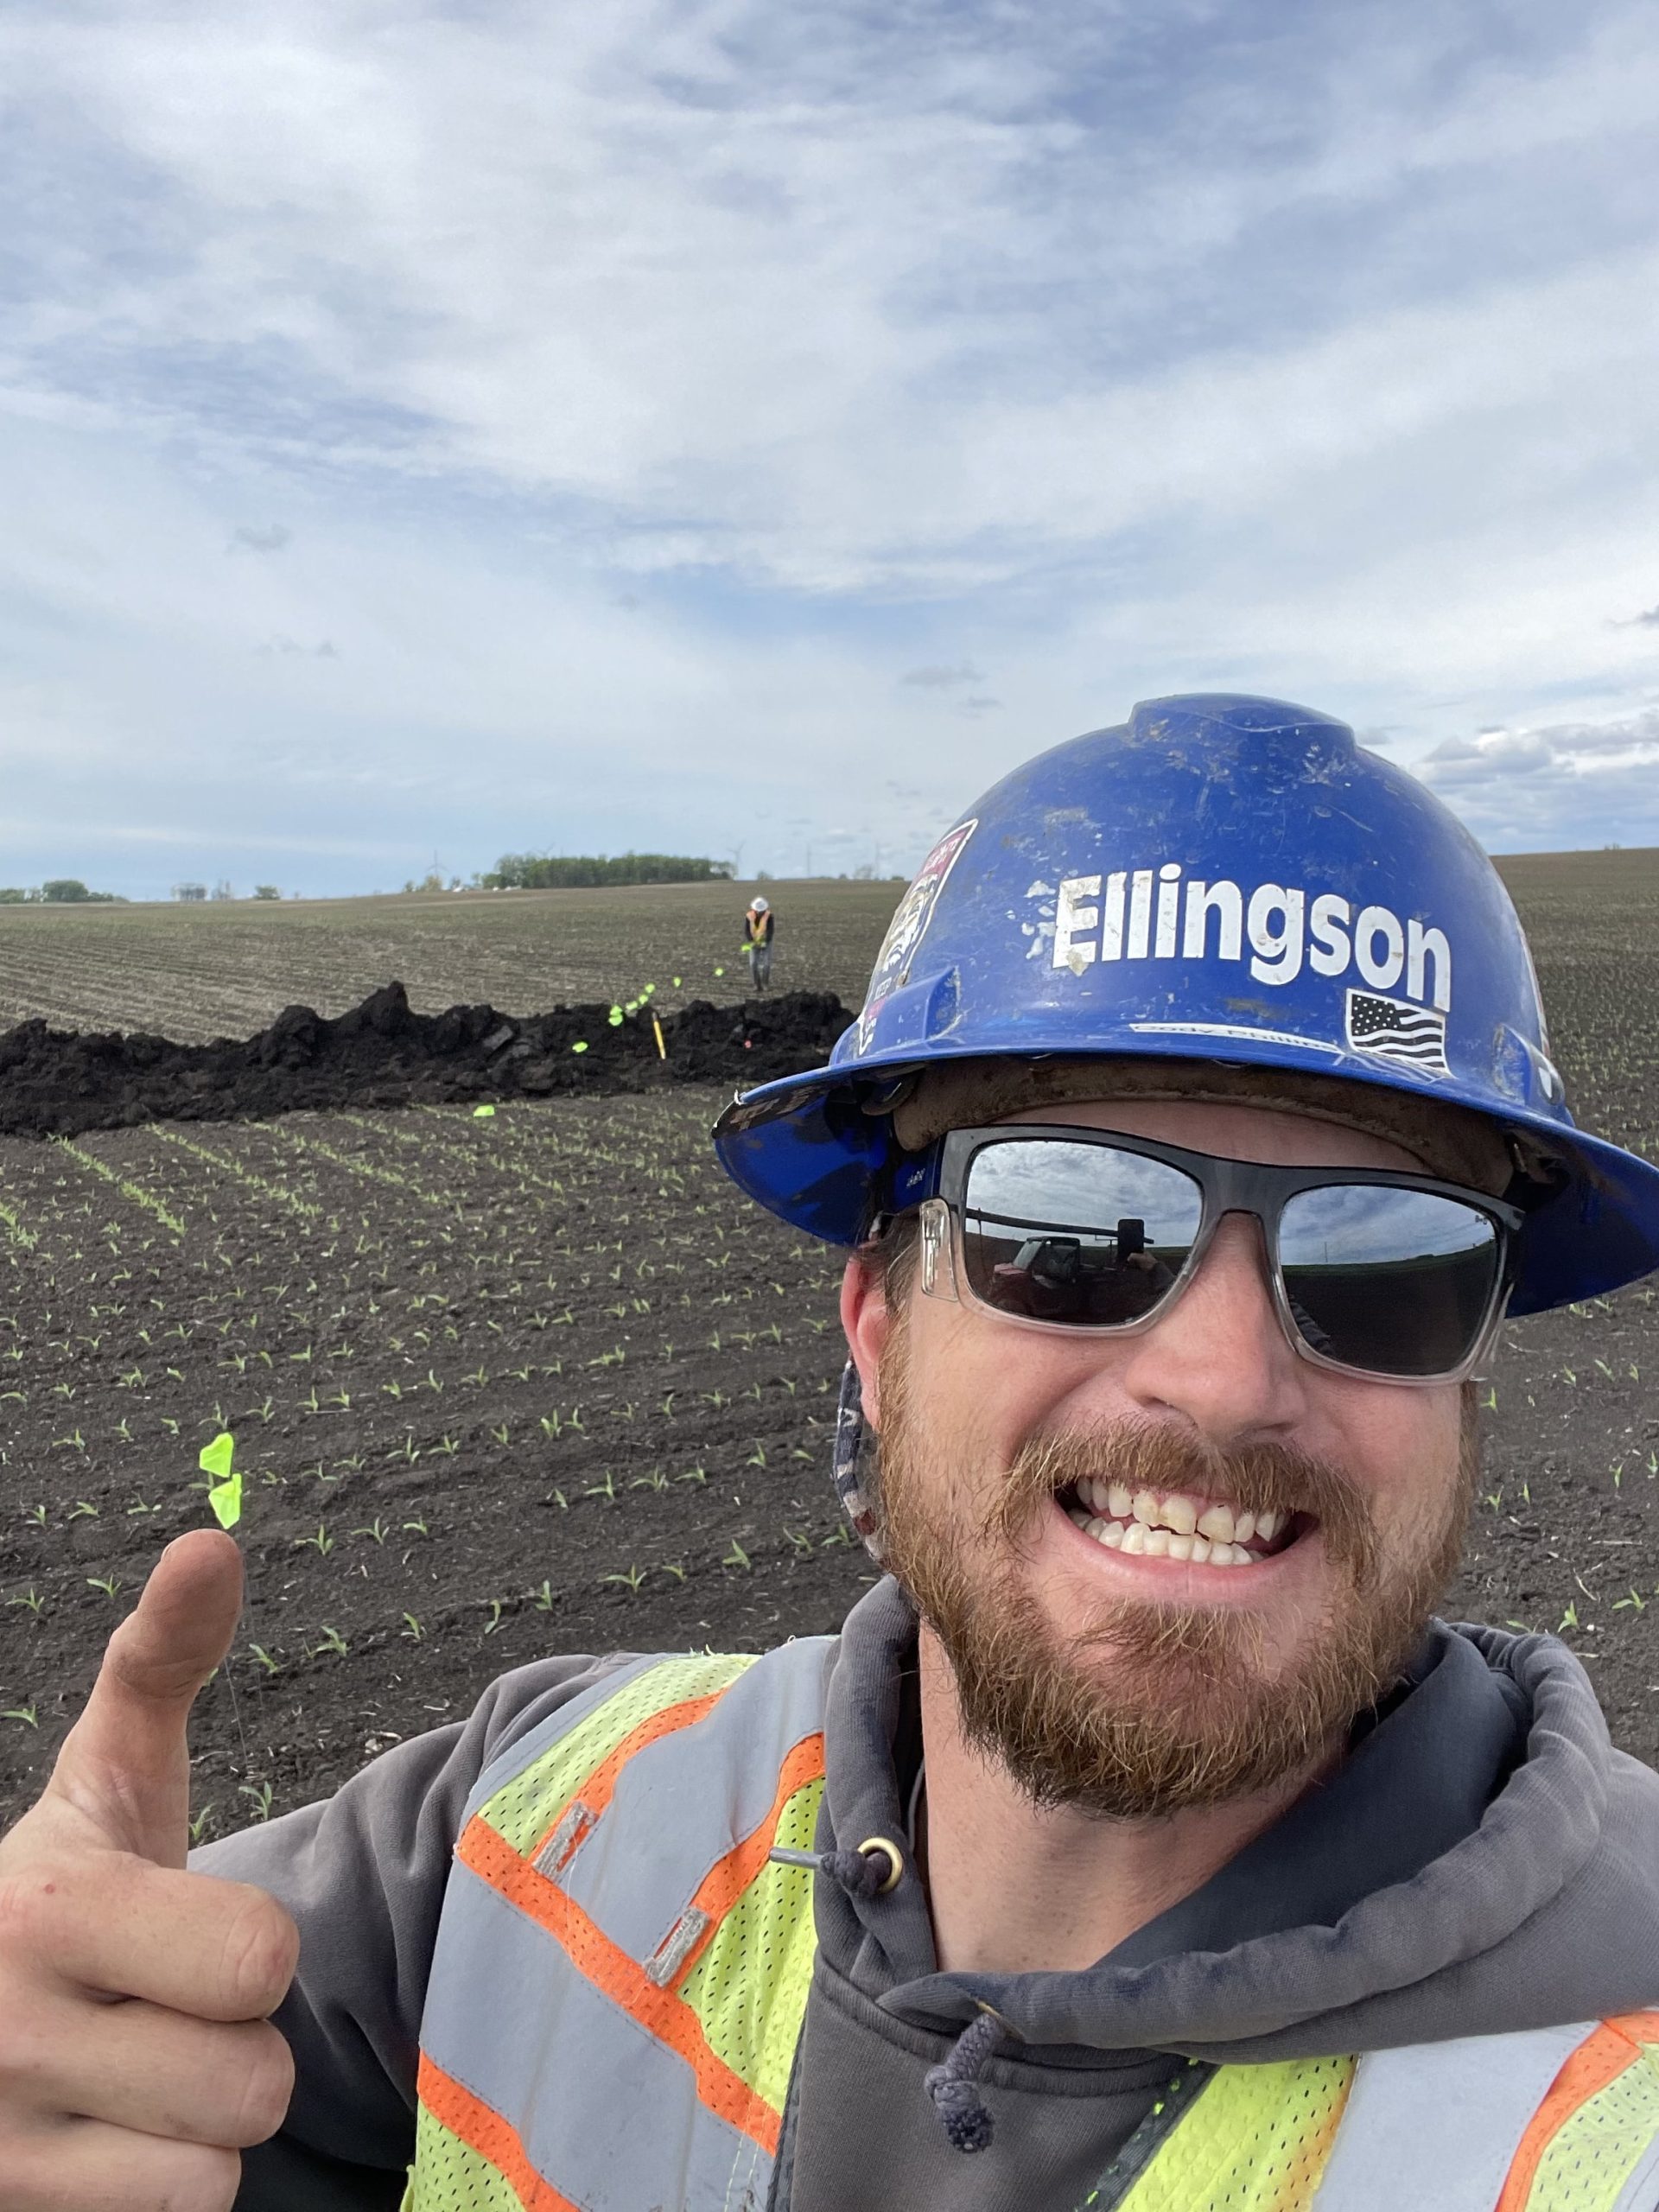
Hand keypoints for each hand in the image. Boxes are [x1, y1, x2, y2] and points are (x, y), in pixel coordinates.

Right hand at [0, 1531, 298, 2209]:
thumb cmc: (75, 1890)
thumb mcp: (111, 1775)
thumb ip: (163, 1660)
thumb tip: (211, 1541)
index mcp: (46, 1908)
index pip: (258, 1963)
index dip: (254, 1952)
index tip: (191, 1932)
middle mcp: (3, 2034)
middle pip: (253, 2081)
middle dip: (241, 2046)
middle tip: (175, 2009)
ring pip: (214, 2168)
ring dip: (203, 2127)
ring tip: (141, 2074)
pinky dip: (163, 2192)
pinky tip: (112, 2141)